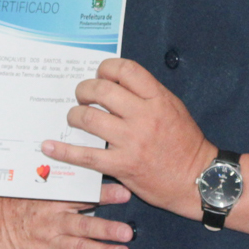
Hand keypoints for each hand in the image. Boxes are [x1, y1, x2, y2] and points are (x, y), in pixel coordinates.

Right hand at [0, 183, 132, 248]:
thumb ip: (61, 184)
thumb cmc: (15, 205)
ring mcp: (50, 245)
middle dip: (106, 229)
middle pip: (84, 225)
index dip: (104, 195)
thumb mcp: (36, 189)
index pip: (82, 197)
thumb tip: (85, 167)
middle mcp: (54, 223)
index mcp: (54, 202)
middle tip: (127, 231)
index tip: (124, 193)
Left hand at [43, 58, 213, 218]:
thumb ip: (147, 94)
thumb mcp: (174, 109)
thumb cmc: (186, 144)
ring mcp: (132, 141)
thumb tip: (117, 82)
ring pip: (89, 118)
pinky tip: (50, 147)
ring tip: (74, 117)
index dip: (106, 68)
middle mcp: (144, 116)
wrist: (198, 180)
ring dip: (74, 115)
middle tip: (82, 96)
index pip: (125, 69)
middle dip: (84, 90)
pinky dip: (64, 150)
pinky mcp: (122, 165)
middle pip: (102, 90)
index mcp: (158, 99)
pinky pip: (86, 155)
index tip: (100, 75)